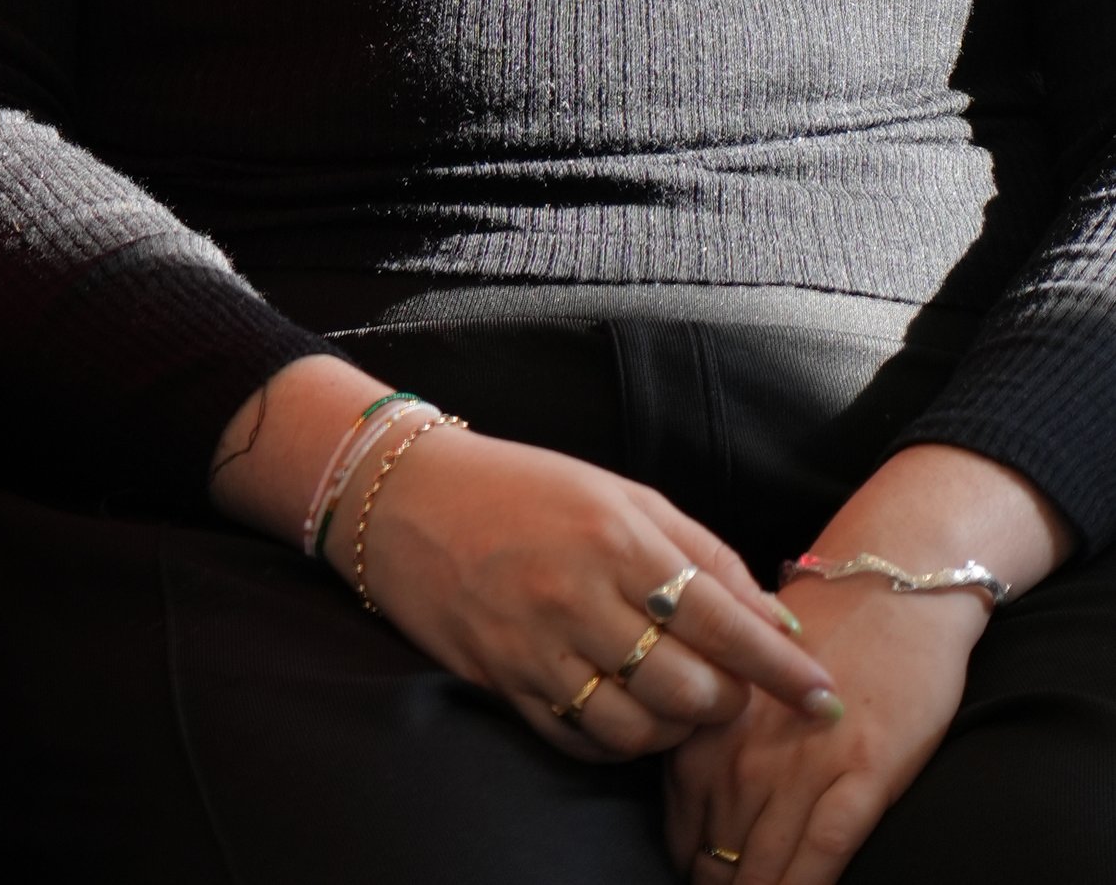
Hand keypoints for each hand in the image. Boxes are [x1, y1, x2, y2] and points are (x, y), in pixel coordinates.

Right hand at [347, 419, 840, 767]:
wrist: (406, 497)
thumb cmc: (525, 487)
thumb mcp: (618, 494)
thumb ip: (699, 553)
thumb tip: (777, 621)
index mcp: (616, 535)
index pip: (722, 618)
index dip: (781, 667)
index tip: (825, 696)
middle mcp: (578, 593)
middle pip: (687, 688)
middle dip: (728, 703)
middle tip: (733, 691)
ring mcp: (536, 644)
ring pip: (639, 728)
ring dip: (677, 730)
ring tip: (683, 705)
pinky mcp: (503, 681)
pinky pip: (582, 741)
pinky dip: (620, 743)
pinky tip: (628, 715)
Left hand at [663, 444, 1070, 883]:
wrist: (890, 589)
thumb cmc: (818, 636)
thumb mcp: (740, 682)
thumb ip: (715, 738)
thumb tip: (699, 807)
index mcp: (708, 727)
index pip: (684, 827)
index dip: (693, 864)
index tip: (704, 876)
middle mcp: (742, 754)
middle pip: (719, 860)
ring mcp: (800, 770)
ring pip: (764, 870)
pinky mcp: (860, 778)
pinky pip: (821, 857)